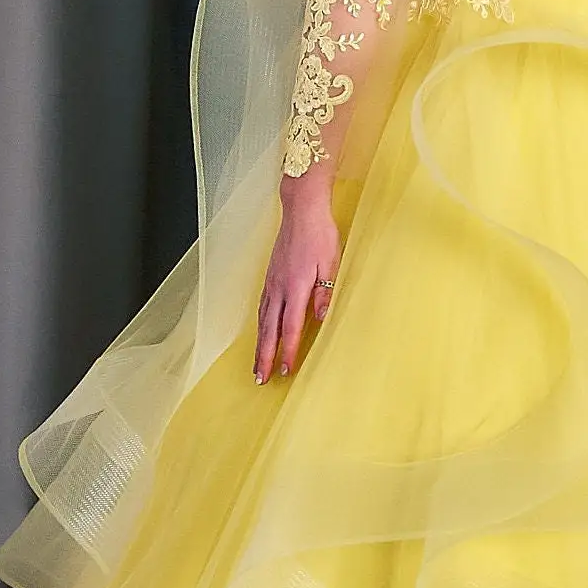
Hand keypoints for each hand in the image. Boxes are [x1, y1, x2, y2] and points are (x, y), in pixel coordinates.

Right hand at [254, 173, 341, 382]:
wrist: (301, 210)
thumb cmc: (320, 234)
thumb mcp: (331, 263)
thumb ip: (325, 292)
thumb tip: (321, 317)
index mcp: (296, 286)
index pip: (291, 326)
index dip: (287, 350)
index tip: (285, 369)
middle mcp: (279, 287)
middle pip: (269, 329)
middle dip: (264, 355)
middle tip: (260, 378)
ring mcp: (271, 282)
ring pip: (262, 320)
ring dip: (259, 344)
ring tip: (256, 363)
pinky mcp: (269, 276)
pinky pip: (261, 307)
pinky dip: (259, 325)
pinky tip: (260, 333)